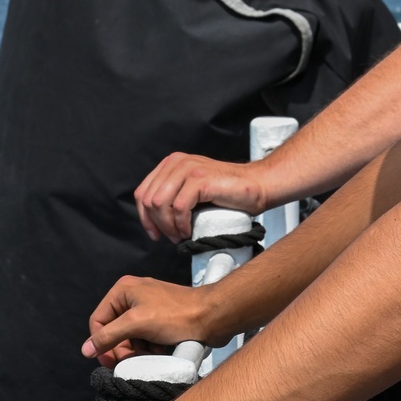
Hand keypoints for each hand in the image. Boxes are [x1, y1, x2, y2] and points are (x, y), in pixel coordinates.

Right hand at [82, 275, 229, 366]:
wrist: (212, 317)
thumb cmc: (177, 315)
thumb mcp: (137, 324)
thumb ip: (109, 336)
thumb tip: (85, 350)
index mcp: (123, 290)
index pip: (98, 321)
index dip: (101, 343)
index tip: (109, 362)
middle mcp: (133, 296)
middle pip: (114, 331)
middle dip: (123, 348)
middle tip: (132, 361)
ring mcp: (147, 307)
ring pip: (130, 337)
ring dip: (137, 350)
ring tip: (153, 353)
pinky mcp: (160, 319)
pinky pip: (145, 338)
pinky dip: (149, 348)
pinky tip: (161, 350)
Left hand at [135, 153, 267, 241]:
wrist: (257, 186)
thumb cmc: (228, 194)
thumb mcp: (193, 190)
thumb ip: (174, 195)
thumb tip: (153, 220)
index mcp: (171, 164)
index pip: (143, 193)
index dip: (145, 218)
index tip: (156, 235)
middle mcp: (177, 163)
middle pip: (149, 200)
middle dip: (157, 224)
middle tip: (173, 238)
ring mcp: (189, 169)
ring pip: (160, 204)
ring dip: (168, 226)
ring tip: (181, 235)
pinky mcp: (200, 179)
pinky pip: (179, 207)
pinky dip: (181, 224)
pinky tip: (189, 231)